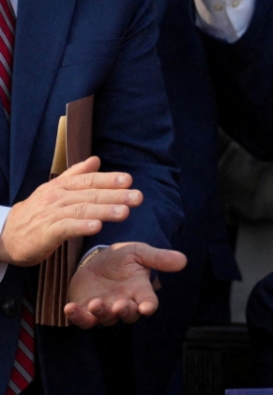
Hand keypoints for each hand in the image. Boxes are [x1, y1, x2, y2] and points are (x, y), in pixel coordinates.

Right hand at [0, 157, 141, 266]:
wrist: (8, 234)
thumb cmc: (37, 212)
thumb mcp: (54, 190)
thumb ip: (76, 175)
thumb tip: (96, 160)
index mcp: (61, 186)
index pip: (88, 180)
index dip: (108, 180)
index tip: (129, 180)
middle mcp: (57, 197)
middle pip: (90, 195)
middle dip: (115, 195)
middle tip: (138, 197)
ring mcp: (51, 214)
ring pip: (81, 210)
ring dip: (104, 211)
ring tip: (125, 212)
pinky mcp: (46, 232)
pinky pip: (66, 228)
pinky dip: (81, 227)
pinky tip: (97, 227)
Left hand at [65, 243, 186, 328]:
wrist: (96, 260)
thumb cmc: (122, 258)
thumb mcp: (139, 252)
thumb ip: (158, 258)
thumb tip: (182, 260)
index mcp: (140, 292)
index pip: (149, 302)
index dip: (148, 306)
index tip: (147, 308)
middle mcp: (124, 304)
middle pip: (128, 314)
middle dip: (124, 311)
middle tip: (120, 305)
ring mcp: (104, 309)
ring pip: (105, 318)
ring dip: (101, 313)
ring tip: (95, 304)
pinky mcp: (85, 310)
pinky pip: (82, 319)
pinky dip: (76, 316)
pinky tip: (69, 308)